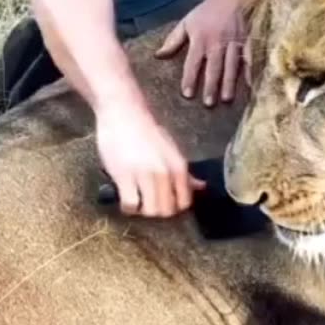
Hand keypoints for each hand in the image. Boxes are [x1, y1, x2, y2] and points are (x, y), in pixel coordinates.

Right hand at [95, 99, 204, 217]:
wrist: (124, 114)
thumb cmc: (147, 131)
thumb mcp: (171, 150)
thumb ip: (185, 173)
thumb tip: (201, 187)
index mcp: (179, 167)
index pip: (185, 202)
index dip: (174, 207)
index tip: (164, 201)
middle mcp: (165, 173)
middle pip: (167, 210)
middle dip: (157, 210)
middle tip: (148, 202)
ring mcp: (145, 176)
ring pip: (150, 211)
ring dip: (142, 210)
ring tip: (136, 199)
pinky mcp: (124, 177)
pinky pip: (130, 205)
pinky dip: (128, 207)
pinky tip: (126, 197)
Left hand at [155, 0, 248, 106]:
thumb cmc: (206, 12)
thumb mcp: (186, 23)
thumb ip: (173, 40)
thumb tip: (158, 55)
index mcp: (200, 39)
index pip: (193, 62)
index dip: (190, 78)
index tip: (187, 94)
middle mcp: (217, 43)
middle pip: (213, 67)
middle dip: (210, 85)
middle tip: (209, 103)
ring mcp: (233, 42)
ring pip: (231, 65)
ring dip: (228, 83)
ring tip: (226, 99)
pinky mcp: (246, 41)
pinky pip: (249, 57)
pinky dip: (250, 71)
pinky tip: (249, 86)